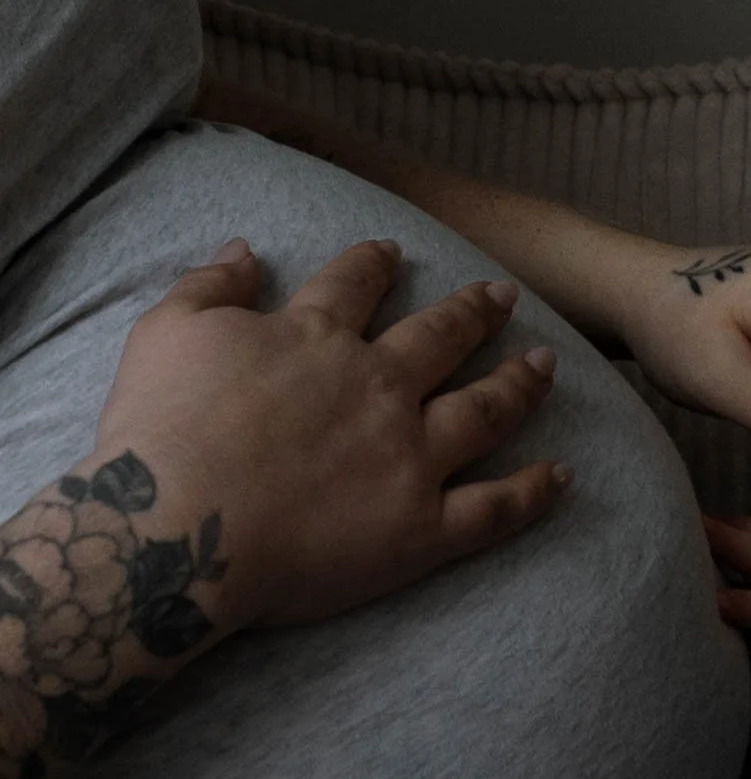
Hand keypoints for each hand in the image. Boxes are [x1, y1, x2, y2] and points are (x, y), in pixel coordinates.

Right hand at [95, 237, 570, 628]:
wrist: (175, 530)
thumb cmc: (158, 432)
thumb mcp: (164, 333)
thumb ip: (208, 286)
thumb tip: (241, 248)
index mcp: (318, 339)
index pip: (356, 285)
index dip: (377, 264)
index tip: (395, 252)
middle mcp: (379, 387)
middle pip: (442, 338)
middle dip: (476, 312)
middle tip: (504, 296)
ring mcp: (410, 457)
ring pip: (485, 410)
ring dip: (521, 384)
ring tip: (547, 364)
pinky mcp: (422, 527)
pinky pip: (494, 508)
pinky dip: (534, 493)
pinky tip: (564, 476)